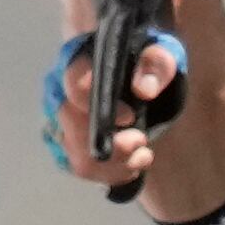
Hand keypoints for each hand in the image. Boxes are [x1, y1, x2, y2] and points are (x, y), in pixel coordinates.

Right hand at [42, 30, 185, 185]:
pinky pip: (84, 169)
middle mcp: (62, 92)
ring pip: (77, 156)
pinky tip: (135, 163)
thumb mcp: (162, 52)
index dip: (98, 106)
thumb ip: (157, 63)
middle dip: (110, 144)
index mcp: (80, 61)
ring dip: (115, 165)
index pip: (75, 84)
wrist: (142, 76)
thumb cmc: (148, 60)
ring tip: (143, 155)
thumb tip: (144, 89)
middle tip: (140, 141)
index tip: (130, 117)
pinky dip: (113, 173)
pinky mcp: (72, 144)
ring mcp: (64, 121)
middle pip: (72, 128)